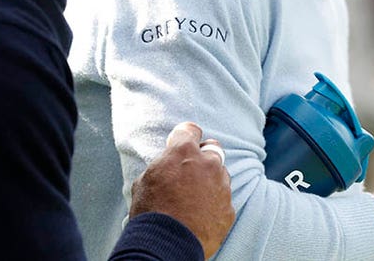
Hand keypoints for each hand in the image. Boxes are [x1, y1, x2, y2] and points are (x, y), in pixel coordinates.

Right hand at [129, 122, 234, 258]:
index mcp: (184, 152)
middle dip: (203, 156)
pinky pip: (224, 199)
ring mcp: (222, 186)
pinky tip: (200, 215)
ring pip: (220, 175)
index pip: (190, 130)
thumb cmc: (151, 212)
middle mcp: (208, 164)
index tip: (182, 143)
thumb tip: (166, 166)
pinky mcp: (229, 208)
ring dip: (210, 181)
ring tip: (193, 199)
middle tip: (191, 170)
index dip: (185, 136)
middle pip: (213, 149)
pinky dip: (215, 204)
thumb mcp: (144, 181)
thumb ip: (162, 166)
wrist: (167, 244)